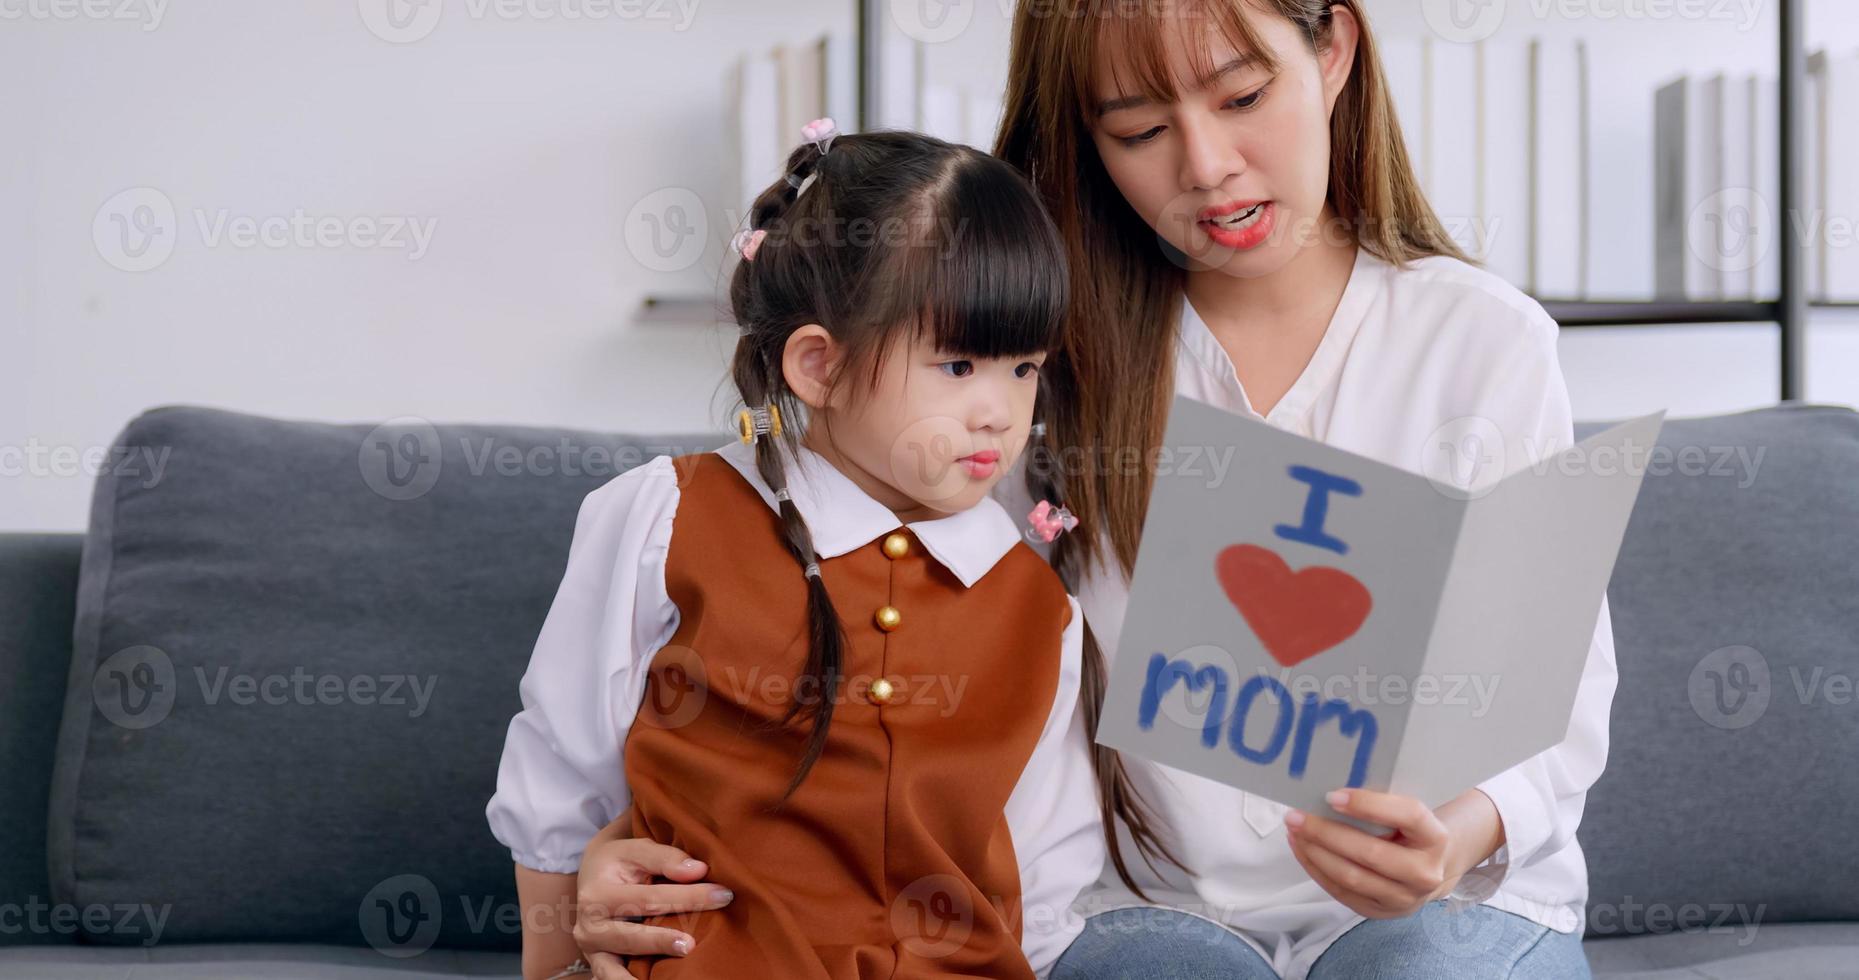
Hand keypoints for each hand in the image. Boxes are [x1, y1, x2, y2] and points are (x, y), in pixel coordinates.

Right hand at [573, 836, 733, 979]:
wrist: (593, 877)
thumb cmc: (622, 862)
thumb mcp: (638, 850)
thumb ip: (667, 858)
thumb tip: (699, 870)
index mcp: (598, 894)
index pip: (650, 898)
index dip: (689, 897)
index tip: (724, 895)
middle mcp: (590, 925)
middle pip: (632, 936)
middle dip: (663, 941)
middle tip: (692, 945)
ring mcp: (592, 949)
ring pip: (613, 968)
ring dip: (636, 977)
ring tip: (665, 978)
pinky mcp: (598, 963)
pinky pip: (610, 978)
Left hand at [1283, 788, 1500, 919]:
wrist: (1428, 870)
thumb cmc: (1410, 831)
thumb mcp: (1408, 814)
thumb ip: (1382, 802)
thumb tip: (1331, 787)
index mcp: (1436, 838)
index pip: (1408, 816)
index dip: (1369, 805)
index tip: (1332, 795)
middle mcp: (1424, 873)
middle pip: (1371, 853)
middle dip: (1326, 833)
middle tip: (1296, 814)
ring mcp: (1403, 898)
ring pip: (1351, 877)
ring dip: (1315, 852)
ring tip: (1294, 830)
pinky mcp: (1380, 912)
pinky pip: (1341, 892)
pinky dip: (1315, 868)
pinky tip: (1301, 848)